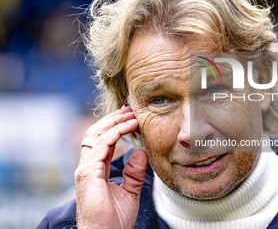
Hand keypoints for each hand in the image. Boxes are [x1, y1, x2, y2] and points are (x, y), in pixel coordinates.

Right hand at [75, 106, 147, 228]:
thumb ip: (134, 172)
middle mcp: (88, 166)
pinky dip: (114, 133)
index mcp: (96, 170)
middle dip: (114, 119)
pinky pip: (100, 145)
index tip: (132, 119)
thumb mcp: (130, 192)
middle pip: (97, 133)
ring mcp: (86, 169)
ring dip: (115, 122)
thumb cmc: (114, 220)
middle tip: (131, 110)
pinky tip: (127, 127)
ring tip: (131, 115)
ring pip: (96, 135)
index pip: (104, 141)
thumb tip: (141, 152)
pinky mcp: (88, 173)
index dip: (117, 128)